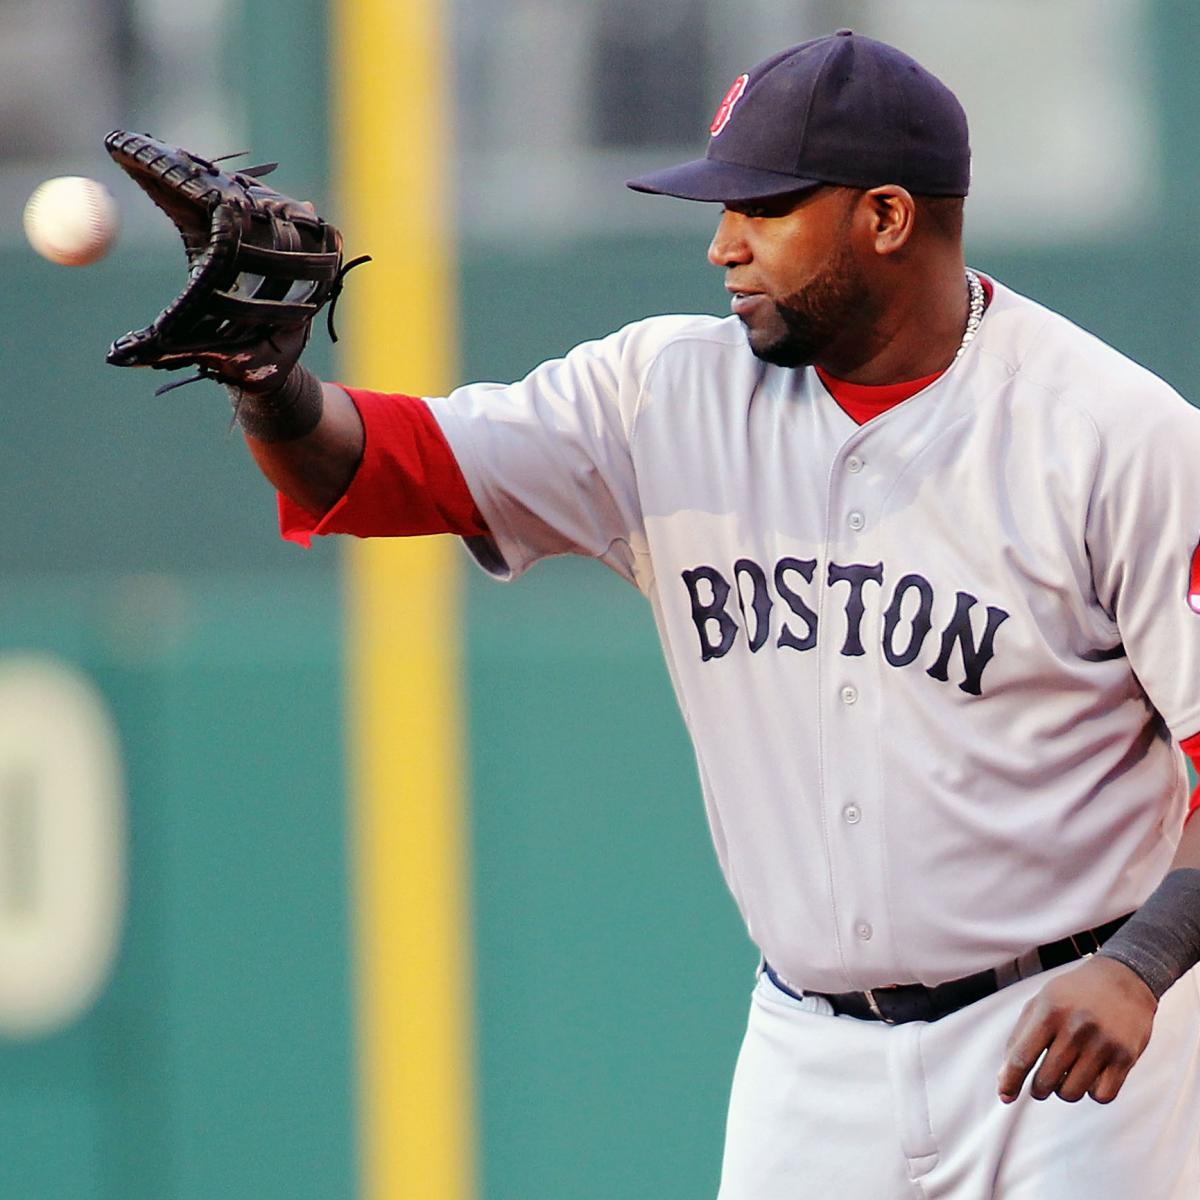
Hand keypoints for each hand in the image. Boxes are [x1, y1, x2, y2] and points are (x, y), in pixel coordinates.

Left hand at [997, 955, 1156, 1104]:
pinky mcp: (1126, 1057)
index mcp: (1049, 1011)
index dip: (1010, 1081)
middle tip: (1043, 1081)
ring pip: (1072, 1092)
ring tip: (1067, 1075)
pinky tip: (1091, 1076)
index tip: (1005, 1096)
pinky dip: (1092, 1093)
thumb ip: (1019, 1038)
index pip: (1022, 1057)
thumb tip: (1004, 1079)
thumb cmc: (1073, 995)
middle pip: (1045, 1080)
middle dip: (1039, 1088)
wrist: (1123, 979)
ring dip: (1064, 1091)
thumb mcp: (1040, 1003)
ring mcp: (1102, 1043)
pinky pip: (1102, 1096)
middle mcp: (1075, 1027)